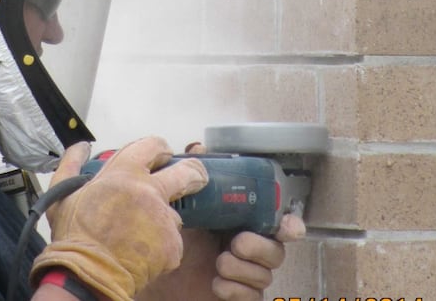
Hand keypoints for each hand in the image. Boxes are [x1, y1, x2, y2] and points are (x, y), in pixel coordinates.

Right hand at [31, 137, 208, 300]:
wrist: (87, 276)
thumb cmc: (74, 237)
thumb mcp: (62, 195)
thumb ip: (72, 165)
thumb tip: (81, 147)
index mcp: (124, 173)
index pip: (154, 146)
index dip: (161, 149)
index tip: (163, 155)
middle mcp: (149, 190)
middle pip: (187, 172)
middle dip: (195, 173)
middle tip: (195, 178)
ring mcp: (163, 218)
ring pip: (174, 214)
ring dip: (163, 222)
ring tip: (141, 236)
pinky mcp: (172, 244)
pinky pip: (172, 242)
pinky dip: (161, 248)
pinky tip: (143, 253)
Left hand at [137, 142, 305, 300]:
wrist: (145, 273)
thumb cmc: (167, 239)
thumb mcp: (178, 205)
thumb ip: (191, 177)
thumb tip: (198, 148)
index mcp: (239, 224)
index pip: (276, 224)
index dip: (290, 224)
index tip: (287, 227)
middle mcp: (246, 250)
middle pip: (277, 249)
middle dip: (261, 246)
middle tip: (237, 242)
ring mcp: (243, 276)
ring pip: (265, 275)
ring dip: (243, 268)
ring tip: (220, 263)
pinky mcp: (237, 298)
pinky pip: (251, 298)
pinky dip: (235, 290)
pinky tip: (217, 283)